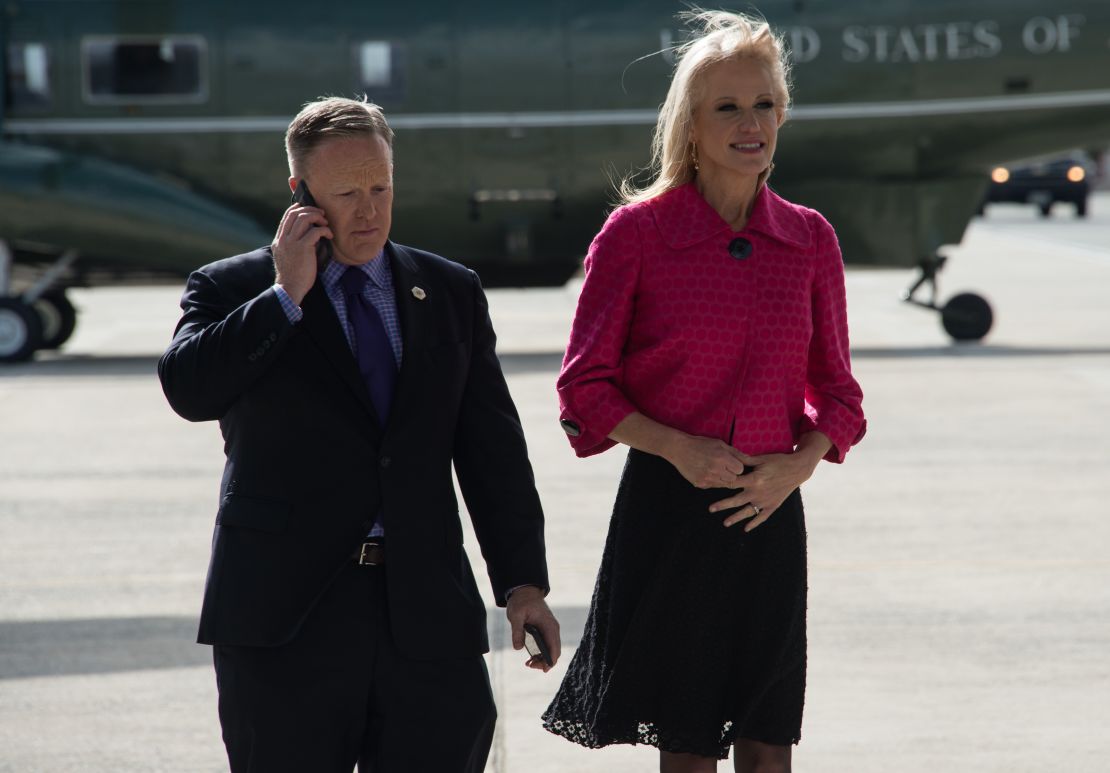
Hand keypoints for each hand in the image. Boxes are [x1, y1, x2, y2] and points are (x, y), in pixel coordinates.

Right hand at [272, 203, 332, 304]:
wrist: (290, 288)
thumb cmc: (293, 275)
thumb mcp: (287, 256)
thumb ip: (292, 244)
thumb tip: (308, 234)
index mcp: (279, 240)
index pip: (287, 216)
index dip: (298, 208)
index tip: (308, 208)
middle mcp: (283, 239)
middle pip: (295, 213)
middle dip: (310, 210)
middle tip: (322, 214)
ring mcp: (292, 243)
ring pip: (304, 218)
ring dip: (317, 217)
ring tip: (325, 223)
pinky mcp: (303, 248)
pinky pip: (315, 231)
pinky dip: (324, 230)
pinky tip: (329, 236)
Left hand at [505, 586, 560, 671]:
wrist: (525, 591)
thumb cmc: (521, 602)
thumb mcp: (516, 615)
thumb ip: (517, 631)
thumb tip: (518, 647)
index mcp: (549, 626)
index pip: (554, 647)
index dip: (551, 660)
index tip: (544, 669)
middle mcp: (553, 629)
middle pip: (554, 651)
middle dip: (544, 662)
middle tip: (529, 665)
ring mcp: (550, 630)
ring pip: (551, 650)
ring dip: (542, 659)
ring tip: (529, 663)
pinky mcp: (546, 631)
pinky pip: (547, 645)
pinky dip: (541, 653)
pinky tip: (531, 658)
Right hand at [663, 433, 747, 488]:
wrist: (679, 449)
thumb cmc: (700, 444)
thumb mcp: (720, 444)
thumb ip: (735, 453)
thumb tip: (750, 460)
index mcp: (722, 458)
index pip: (740, 469)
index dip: (737, 466)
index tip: (732, 463)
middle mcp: (716, 470)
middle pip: (734, 479)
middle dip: (731, 474)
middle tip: (724, 467)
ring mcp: (707, 478)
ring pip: (724, 484)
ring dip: (722, 478)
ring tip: (715, 469)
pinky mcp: (700, 484)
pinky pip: (713, 486)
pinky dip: (713, 481)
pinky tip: (706, 472)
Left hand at [710, 434, 829, 530]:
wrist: (798, 469)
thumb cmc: (778, 461)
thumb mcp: (761, 459)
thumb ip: (745, 461)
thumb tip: (729, 457)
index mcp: (754, 479)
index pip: (733, 483)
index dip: (721, 484)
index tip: (710, 486)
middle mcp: (758, 492)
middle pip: (736, 500)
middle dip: (722, 505)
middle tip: (710, 509)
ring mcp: (766, 501)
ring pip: (747, 512)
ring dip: (736, 518)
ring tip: (725, 523)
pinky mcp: (773, 506)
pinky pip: (762, 517)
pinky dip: (754, 523)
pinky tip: (746, 529)